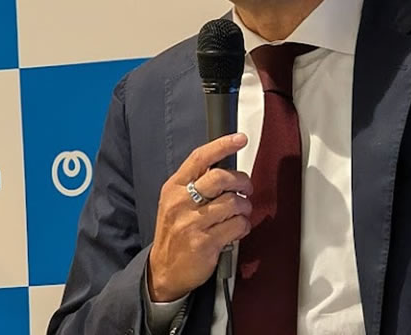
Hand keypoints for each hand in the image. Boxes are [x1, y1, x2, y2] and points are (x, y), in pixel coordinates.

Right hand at [147, 133, 252, 301]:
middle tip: (247, 188)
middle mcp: (181, 203)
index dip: (223, 145)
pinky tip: (237, 229)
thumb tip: (226, 167)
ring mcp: (192, 223)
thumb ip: (196, 183)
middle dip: (242, 181)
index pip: (200, 158)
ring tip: (240, 213)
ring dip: (244, 207)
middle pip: (221, 178)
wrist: (163, 270)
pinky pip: (237, 226)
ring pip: (233, 203)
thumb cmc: (174, 232)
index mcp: (174, 188)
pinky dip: (243, 226)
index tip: (240, 138)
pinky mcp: (205, 243)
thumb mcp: (175, 202)